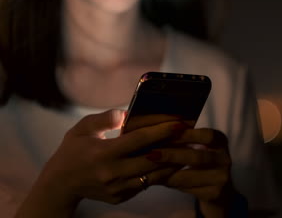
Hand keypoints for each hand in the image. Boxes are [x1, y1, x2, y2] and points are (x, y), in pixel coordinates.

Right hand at [16, 110, 187, 216]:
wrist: (60, 185)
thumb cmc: (72, 151)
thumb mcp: (82, 129)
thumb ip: (105, 118)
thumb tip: (127, 114)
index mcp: (103, 153)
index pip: (139, 140)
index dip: (161, 131)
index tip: (179, 122)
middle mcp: (112, 172)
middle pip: (152, 159)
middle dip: (174, 147)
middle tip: (191, 135)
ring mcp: (117, 188)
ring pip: (153, 175)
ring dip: (172, 162)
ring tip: (187, 148)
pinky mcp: (121, 197)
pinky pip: (147, 184)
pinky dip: (160, 173)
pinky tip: (172, 162)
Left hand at [145, 127, 236, 216]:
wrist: (219, 192)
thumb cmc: (203, 164)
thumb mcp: (199, 148)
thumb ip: (184, 140)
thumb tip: (157, 133)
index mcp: (221, 141)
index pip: (206, 135)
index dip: (187, 134)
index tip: (166, 132)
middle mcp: (225, 159)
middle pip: (197, 157)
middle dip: (171, 155)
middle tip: (151, 154)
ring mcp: (222, 178)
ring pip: (189, 176)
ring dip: (166, 173)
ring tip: (149, 170)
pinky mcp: (215, 194)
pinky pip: (188, 189)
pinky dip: (172, 184)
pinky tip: (160, 180)